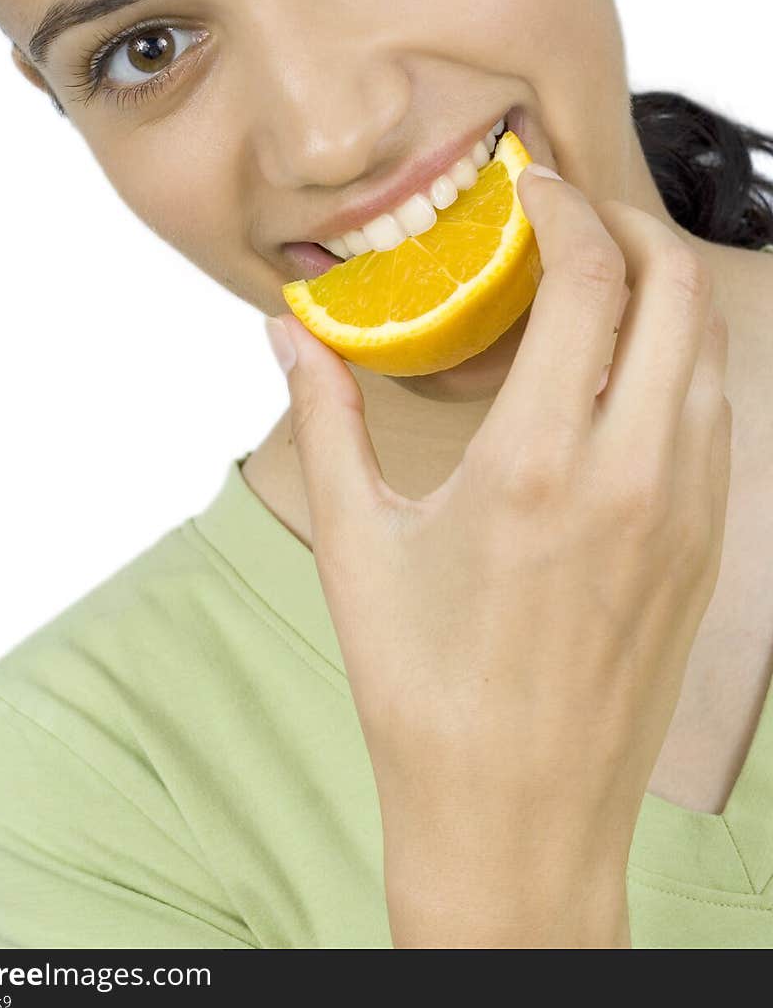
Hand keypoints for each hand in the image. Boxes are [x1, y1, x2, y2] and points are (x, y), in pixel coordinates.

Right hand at [269, 165, 730, 945]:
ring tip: (600, 287)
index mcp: (535, 466)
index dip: (568, 209)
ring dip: (665, 294)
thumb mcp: (357, 546)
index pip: (592, 280)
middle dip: (633, 227)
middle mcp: (631, 477)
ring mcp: (686, 513)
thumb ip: (326, 419)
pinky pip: (717, 417)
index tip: (535, 191)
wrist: (517, 816)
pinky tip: (624, 377)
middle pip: (679, 290)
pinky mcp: (707, 548)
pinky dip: (682, 364)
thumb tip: (289, 335)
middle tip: (577, 219)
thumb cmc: (428, 692)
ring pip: (710, 350)